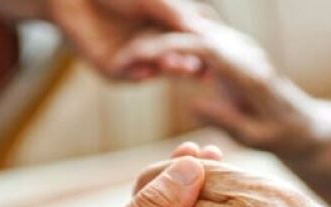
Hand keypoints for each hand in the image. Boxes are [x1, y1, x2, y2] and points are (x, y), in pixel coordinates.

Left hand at [47, 0, 205, 78]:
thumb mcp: (153, 0)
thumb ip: (175, 14)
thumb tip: (202, 29)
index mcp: (164, 29)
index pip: (190, 46)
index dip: (204, 52)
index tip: (219, 57)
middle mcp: (150, 46)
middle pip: (176, 62)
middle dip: (189, 66)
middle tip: (204, 71)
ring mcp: (131, 59)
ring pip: (154, 69)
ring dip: (167, 69)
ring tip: (179, 66)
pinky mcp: (110, 67)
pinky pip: (128, 74)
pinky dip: (138, 72)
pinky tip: (146, 70)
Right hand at [113, 20, 326, 157]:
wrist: (304, 125)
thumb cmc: (283, 136)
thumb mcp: (257, 137)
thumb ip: (227, 119)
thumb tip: (191, 103)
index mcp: (251, 72)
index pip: (207, 48)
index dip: (172, 48)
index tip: (141, 57)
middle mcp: (246, 53)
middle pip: (194, 35)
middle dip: (157, 42)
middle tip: (123, 58)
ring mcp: (240, 50)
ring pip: (194, 35)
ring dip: (161, 42)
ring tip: (129, 58)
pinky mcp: (233, 54)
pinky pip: (198, 44)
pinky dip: (173, 48)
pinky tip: (149, 59)